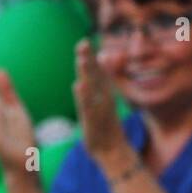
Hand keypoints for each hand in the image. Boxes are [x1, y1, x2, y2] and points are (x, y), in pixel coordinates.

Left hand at [73, 38, 130, 166]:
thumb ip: (98, 88)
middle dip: (88, 59)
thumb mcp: (101, 105)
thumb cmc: (104, 127)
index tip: (83, 41)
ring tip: (80, 59)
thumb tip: (95, 74)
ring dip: (87, 73)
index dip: (90, 57)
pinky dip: (84, 96)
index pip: (96, 72)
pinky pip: (89, 106)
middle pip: (95, 75)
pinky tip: (78, 86)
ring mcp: (99, 109)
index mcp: (103, 94)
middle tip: (82, 42)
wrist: (112, 151)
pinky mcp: (94, 121)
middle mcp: (103, 98)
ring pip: (92, 88)